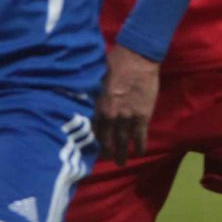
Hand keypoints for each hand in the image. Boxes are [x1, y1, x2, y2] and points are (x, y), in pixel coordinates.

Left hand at [95, 44, 158, 165]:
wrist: (136, 58)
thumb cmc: (112, 64)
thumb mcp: (94, 80)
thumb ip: (90, 96)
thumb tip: (80, 103)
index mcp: (95, 107)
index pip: (90, 130)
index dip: (89, 142)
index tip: (87, 151)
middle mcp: (109, 116)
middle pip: (105, 140)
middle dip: (104, 152)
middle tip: (104, 160)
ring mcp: (127, 117)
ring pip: (122, 141)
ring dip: (121, 154)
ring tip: (120, 163)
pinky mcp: (142, 115)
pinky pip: (140, 135)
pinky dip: (140, 145)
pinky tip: (139, 153)